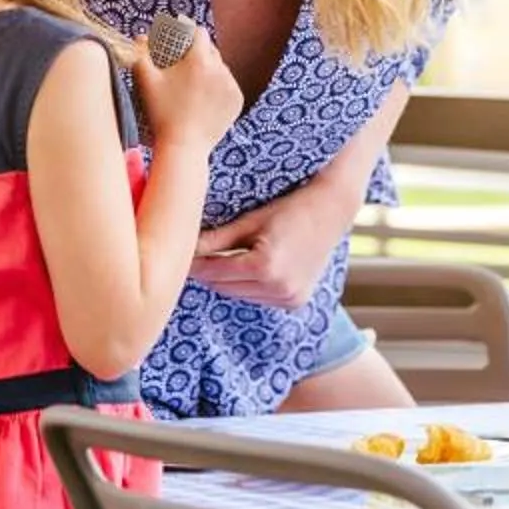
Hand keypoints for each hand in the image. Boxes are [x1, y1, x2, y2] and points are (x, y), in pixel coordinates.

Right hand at [128, 20, 242, 151]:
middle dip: (198, 51)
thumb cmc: (161, 112)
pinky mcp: (237, 101)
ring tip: (194, 81)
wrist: (184, 146)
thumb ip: (141, 54)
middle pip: (211, 49)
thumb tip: (139, 37)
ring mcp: (231, 85)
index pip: (198, 32)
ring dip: (210, 69)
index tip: (179, 36)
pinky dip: (218, 87)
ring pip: (221, 68)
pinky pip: (228, 85)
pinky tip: (205, 96)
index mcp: (199, 60)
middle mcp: (220, 69)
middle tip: (184, 61)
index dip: (187, 31)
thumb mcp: (146, 81)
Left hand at [191, 183, 359, 308]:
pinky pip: (257, 298)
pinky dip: (247, 287)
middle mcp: (279, 288)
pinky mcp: (295, 301)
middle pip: (224, 286)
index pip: (213, 271)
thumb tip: (183, 247)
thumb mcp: (249, 221)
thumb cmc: (290, 207)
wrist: (331, 209)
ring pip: (239, 294)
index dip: (193, 263)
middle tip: (190, 258)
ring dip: (226, 281)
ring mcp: (289, 298)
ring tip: (216, 262)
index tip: (177, 255)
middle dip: (207, 272)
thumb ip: (216, 239)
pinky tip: (246, 269)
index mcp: (265, 266)